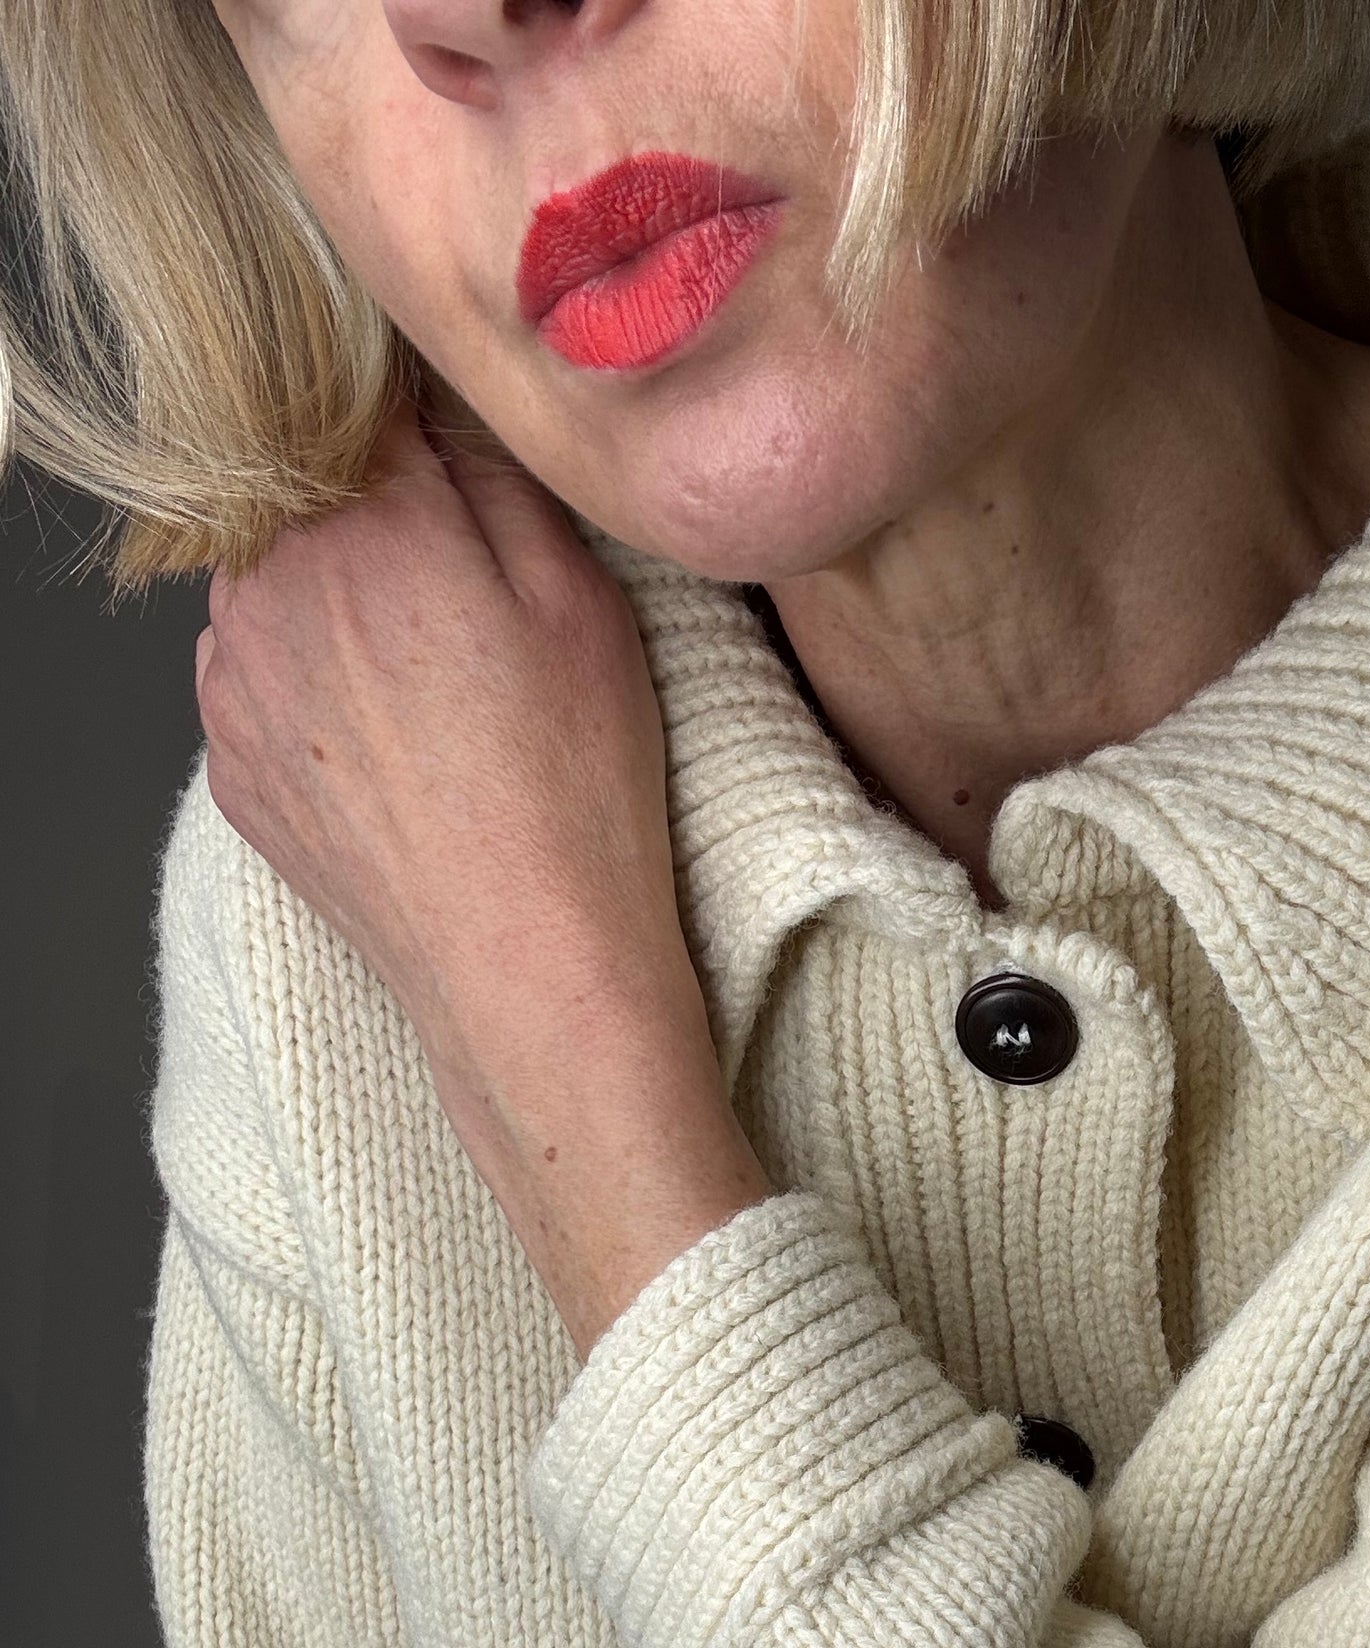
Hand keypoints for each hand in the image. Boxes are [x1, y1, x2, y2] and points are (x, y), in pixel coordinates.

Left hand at [197, 394, 770, 1355]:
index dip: (423, 426)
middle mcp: (266, 592)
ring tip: (435, 677)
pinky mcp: (233, 767)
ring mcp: (234, 686)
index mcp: (355, 523)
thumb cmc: (573, 789)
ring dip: (336, 599)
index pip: (361, 407)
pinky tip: (398, 739)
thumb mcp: (578, 595)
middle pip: (306, 498)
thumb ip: (493, 470)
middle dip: (375, 518)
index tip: (468, 461)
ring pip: (274, 587)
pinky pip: (260, 681)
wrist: (526, 963)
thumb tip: (446, 404)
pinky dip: (315, 686)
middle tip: (470, 589)